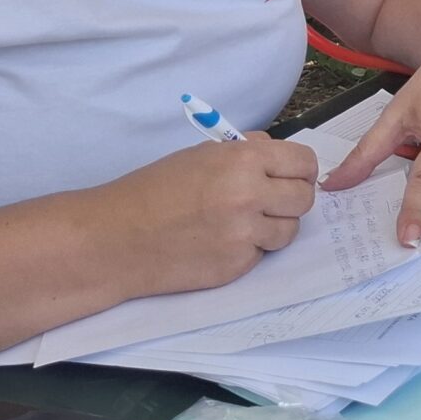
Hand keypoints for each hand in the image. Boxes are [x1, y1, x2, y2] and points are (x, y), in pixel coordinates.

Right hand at [99, 138, 318, 295]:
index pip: (303, 163)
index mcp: (243, 161)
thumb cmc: (153, 190)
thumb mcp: (201, 154)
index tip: (291, 176)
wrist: (116, 238)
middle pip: (304, 199)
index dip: (299, 170)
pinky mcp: (236, 266)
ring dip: (273, 226)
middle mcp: (249, 196)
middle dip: (291, 199)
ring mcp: (244, 235)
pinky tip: (220, 241)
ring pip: (289, 231)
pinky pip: (261, 254)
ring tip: (241, 222)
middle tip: (270, 201)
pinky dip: (249, 249)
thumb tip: (277, 155)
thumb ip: (245, 152)